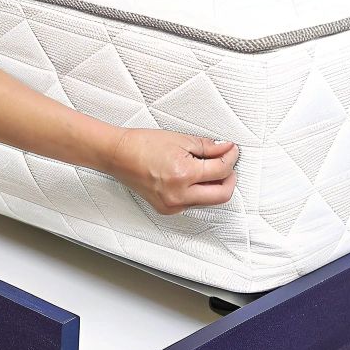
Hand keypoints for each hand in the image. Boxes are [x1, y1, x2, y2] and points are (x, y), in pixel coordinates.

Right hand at [108, 129, 238, 214]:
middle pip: (222, 195)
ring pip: (208, 201)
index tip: (231, 150)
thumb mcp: (180, 140)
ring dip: (214, 186)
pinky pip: (193, 203)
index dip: (230, 158)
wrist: (118, 156)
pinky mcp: (167, 209)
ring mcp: (172, 205)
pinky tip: (193, 178)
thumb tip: (226, 149)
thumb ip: (208, 147)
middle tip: (228, 164)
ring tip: (208, 169)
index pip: (221, 171)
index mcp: (183, 174)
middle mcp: (179, 195)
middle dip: (230, 179)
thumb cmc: (142, 144)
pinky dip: (199, 191)